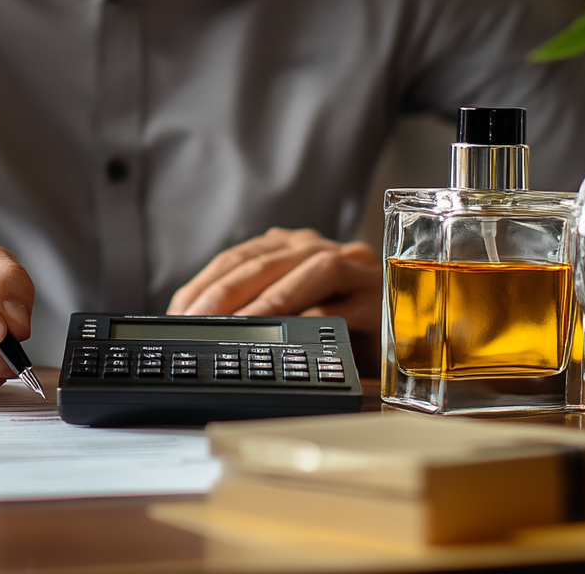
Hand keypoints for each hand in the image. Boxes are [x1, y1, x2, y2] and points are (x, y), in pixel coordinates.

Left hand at [166, 227, 381, 365]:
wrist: (404, 338)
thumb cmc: (337, 326)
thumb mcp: (288, 311)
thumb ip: (253, 305)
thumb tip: (199, 321)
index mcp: (292, 247)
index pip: (240, 256)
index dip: (206, 282)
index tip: (180, 311)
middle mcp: (320, 249)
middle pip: (267, 260)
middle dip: (226, 290)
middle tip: (197, 319)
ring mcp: (353, 270)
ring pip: (309, 271)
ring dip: (270, 299)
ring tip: (238, 324)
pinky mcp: (379, 299)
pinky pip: (344, 303)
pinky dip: (314, 316)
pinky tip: (290, 333)